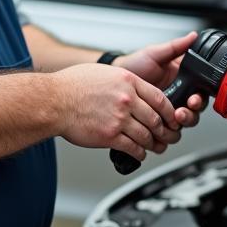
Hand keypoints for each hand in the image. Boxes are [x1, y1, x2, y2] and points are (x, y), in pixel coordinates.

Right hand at [53, 64, 182, 163]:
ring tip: (156, 147)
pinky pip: (133, 148)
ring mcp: (119, 119)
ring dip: (154, 144)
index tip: (172, 118)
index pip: (160, 98)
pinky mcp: (110, 136)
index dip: (170, 112)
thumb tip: (136, 89)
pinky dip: (140, 153)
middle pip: (156, 119)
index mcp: (128, 82)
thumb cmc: (73, 85)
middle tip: (168, 135)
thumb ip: (124, 81)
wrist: (54, 101)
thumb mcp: (104, 73)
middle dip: (165, 130)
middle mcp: (127, 100)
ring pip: (147, 136)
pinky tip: (140, 153)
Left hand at [115, 32, 206, 128]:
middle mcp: (179, 95)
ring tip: (174, 118)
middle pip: (196, 110)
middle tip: (183, 111)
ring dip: (183, 122)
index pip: (200, 92)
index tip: (194, 99)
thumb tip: (193, 36)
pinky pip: (168, 130)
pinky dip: (168, 132)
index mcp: (183, 80)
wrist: (115, 80)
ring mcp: (169, 109)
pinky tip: (164, 128)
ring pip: (185, 122)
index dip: (200, 98)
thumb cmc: (134, 65)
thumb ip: (175, 47)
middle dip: (192, 113)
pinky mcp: (158, 120)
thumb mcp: (155, 54)